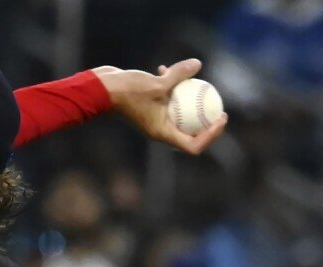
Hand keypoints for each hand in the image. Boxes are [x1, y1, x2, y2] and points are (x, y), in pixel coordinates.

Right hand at [93, 59, 227, 154]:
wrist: (101, 89)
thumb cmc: (127, 91)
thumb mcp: (157, 83)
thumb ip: (179, 74)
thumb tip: (198, 64)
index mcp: (162, 132)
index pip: (192, 145)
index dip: (210, 135)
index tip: (220, 118)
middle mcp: (159, 129)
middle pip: (189, 133)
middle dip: (205, 122)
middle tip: (219, 108)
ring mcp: (153, 118)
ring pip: (178, 115)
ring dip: (188, 102)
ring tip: (200, 87)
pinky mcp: (148, 106)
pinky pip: (166, 101)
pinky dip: (170, 89)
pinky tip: (167, 69)